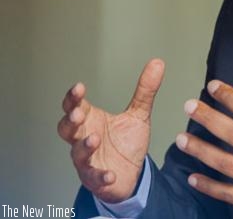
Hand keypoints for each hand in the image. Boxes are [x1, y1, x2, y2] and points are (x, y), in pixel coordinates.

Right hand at [57, 58, 164, 202]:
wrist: (131, 173)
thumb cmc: (125, 142)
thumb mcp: (138, 114)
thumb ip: (145, 90)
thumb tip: (157, 62)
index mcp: (91, 120)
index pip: (75, 106)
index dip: (73, 98)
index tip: (79, 87)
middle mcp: (84, 138)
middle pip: (67, 128)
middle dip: (71, 121)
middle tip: (79, 113)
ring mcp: (87, 159)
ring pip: (78, 153)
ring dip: (84, 146)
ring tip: (95, 138)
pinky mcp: (96, 178)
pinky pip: (94, 177)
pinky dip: (101, 176)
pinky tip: (110, 175)